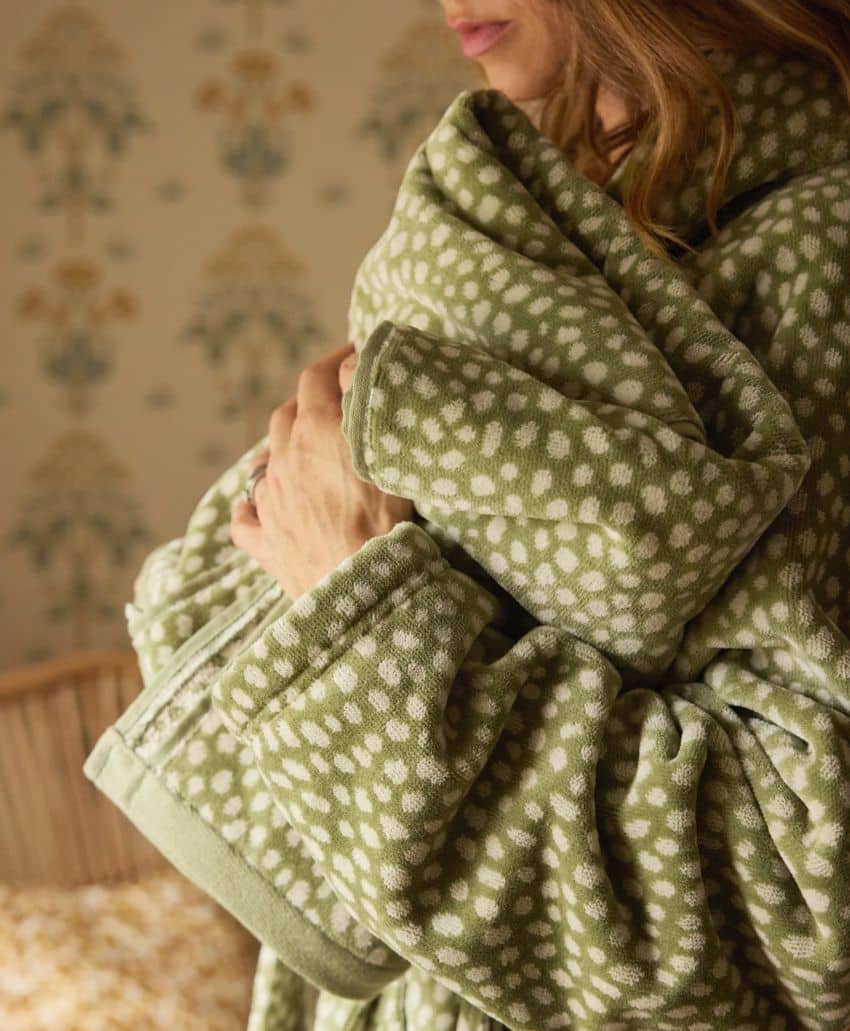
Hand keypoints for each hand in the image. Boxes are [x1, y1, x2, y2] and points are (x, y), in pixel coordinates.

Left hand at [229, 342, 413, 598]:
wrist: (360, 587)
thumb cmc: (384, 519)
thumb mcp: (385, 447)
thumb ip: (365, 401)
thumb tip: (352, 365)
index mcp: (314, 431)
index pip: (315, 378)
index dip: (334, 360)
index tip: (353, 355)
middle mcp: (284, 460)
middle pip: (286, 415)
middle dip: (308, 403)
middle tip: (334, 404)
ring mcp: (270, 502)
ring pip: (266, 462)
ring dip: (284, 451)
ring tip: (306, 454)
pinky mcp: (266, 542)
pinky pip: (246, 520)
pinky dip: (251, 508)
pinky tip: (254, 508)